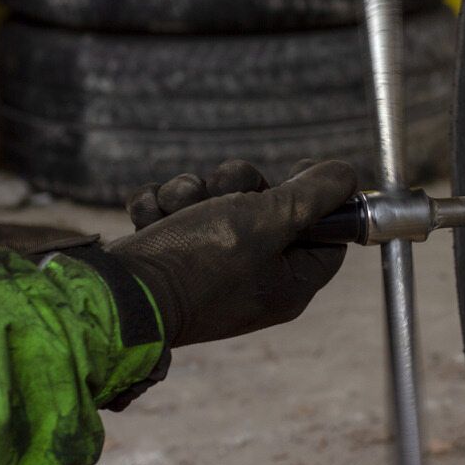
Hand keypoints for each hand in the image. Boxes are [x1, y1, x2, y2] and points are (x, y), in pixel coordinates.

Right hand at [107, 159, 356, 346]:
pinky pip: (179, 215)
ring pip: (218, 205)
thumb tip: (347, 176)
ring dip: (194, 193)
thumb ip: (311, 197)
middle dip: (241, 186)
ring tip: (177, 208)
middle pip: (270, 211)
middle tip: (224, 189)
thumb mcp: (266, 220)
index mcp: (289, 283)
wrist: (117, 294)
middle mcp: (255, 280)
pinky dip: (164, 209)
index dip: (319, 198)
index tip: (298, 170)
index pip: (327, 236)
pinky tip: (153, 219)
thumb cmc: (200, 261)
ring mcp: (211, 271)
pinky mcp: (173, 260)